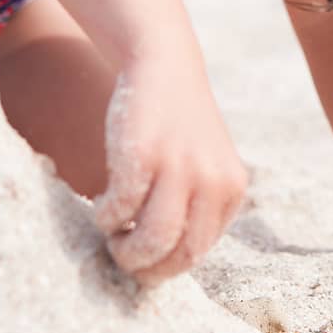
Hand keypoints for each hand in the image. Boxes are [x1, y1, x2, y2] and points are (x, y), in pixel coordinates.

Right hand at [91, 57, 248, 286]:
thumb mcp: (206, 164)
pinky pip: (120, 208)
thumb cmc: (179, 124)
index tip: (145, 265)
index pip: (199, 251)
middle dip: (147, 268)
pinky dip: (106, 217)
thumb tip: (168, 260)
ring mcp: (178, 167)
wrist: (164, 64)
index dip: (166, 267)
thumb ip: (198, 205)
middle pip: (180, 254)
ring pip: (153, 240)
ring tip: (113, 239)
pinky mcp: (142, 155)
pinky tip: (102, 206)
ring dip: (126, 251)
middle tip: (124, 259)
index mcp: (231, 188)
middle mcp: (212, 181)